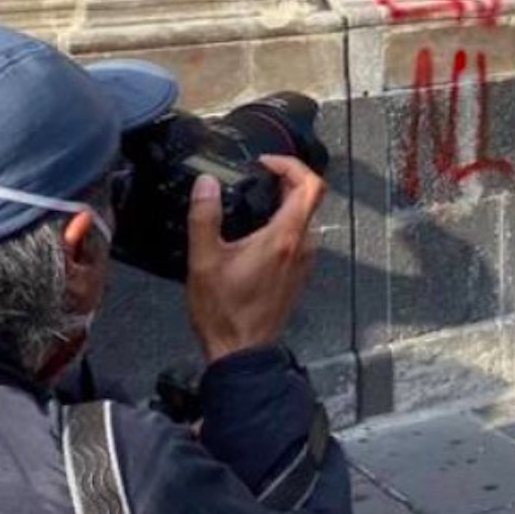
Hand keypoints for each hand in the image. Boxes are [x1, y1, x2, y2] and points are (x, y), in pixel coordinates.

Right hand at [185, 155, 325, 362]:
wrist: (241, 351)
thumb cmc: (225, 312)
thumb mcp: (204, 261)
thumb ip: (204, 217)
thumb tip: (206, 183)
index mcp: (284, 238)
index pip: (310, 186)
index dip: (291, 164)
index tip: (265, 162)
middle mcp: (301, 246)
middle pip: (310, 197)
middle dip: (287, 178)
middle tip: (259, 174)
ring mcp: (302, 260)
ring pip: (305, 216)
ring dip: (286, 199)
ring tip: (255, 196)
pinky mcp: (297, 272)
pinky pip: (298, 234)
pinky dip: (283, 220)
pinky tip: (256, 227)